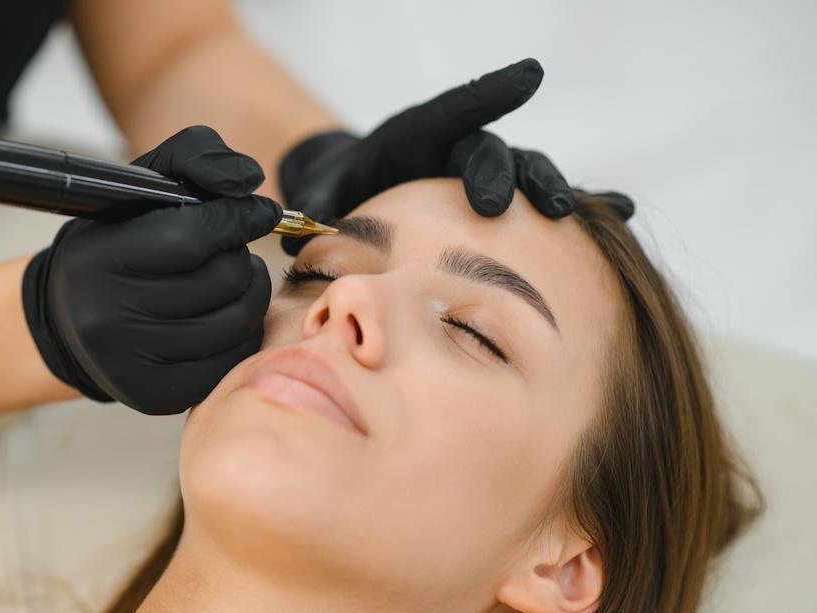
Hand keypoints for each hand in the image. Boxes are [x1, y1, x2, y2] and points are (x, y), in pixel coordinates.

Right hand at [22, 126, 281, 414]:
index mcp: (101, 261)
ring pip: (236, 322)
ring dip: (249, 293)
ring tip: (234, 279)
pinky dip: (242, 332)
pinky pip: (231, 359)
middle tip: (233, 250)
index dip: (238, 219)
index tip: (259, 212)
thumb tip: (250, 181)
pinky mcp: (155, 396)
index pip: (193, 237)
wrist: (67, 322)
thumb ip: (193, 160)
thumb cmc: (114, 247)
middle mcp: (111, 318)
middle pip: (222, 281)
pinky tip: (225, 314)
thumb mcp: (138, 189)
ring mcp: (134, 364)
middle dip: (241, 257)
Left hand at [279, 58, 574, 254]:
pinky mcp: (496, 203)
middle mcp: (452, 152)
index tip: (531, 76)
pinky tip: (619, 211)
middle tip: (501, 203)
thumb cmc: (338, 197)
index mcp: (411, 139)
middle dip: (500, 172)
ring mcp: (478, 177)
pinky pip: (537, 203)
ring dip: (549, 188)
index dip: (489, 93)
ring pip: (522, 173)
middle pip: (487, 150)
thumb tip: (304, 225)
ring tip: (574, 212)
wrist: (358, 195)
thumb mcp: (318, 202)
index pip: (450, 112)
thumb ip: (315, 210)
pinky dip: (579, 206)